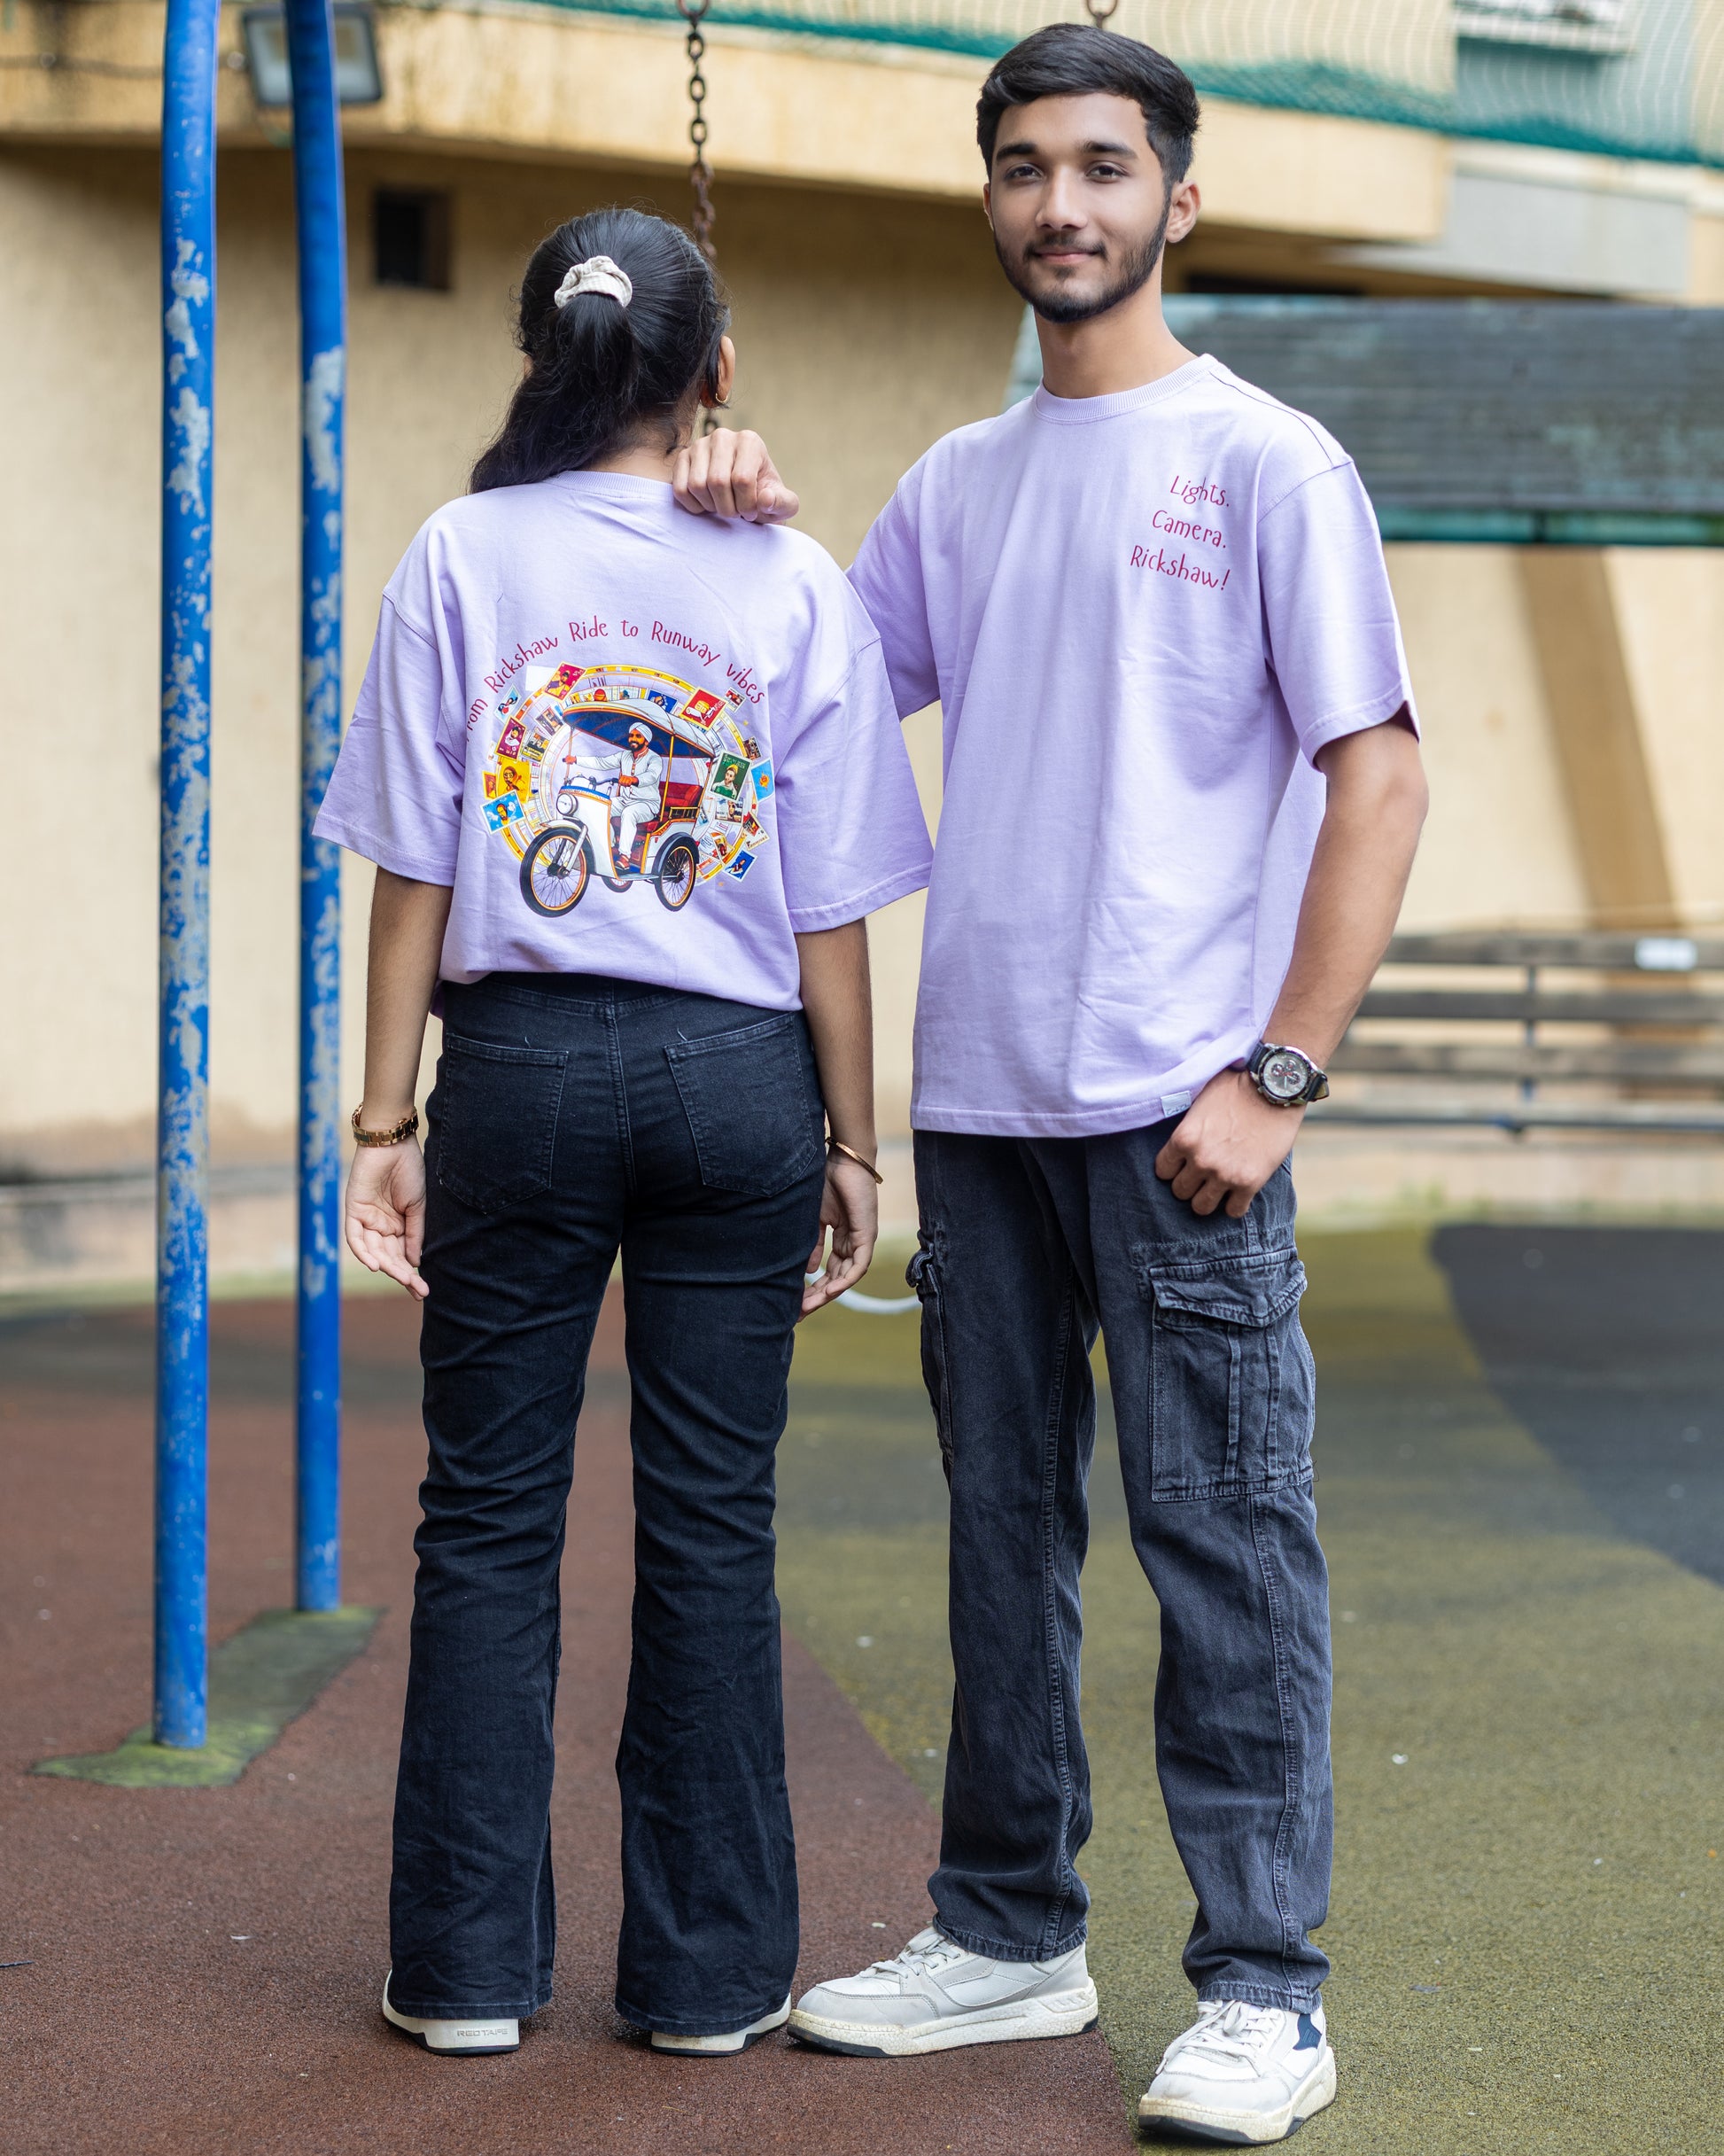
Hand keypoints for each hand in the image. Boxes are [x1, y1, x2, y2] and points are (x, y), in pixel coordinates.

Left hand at [345, 1139, 428, 1298]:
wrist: (394, 1144)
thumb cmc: (410, 1171)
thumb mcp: (419, 1207)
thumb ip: (415, 1234)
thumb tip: (414, 1263)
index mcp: (398, 1225)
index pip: (403, 1256)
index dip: (411, 1274)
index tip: (424, 1291)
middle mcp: (381, 1226)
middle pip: (389, 1257)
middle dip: (402, 1274)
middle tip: (417, 1290)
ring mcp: (366, 1219)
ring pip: (373, 1251)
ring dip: (387, 1266)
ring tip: (402, 1278)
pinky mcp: (353, 1211)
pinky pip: (354, 1238)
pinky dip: (363, 1252)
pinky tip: (376, 1265)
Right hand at [673, 429, 799, 523]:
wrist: (742, 495)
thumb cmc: (763, 498)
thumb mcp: (782, 504)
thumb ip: (783, 504)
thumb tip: (766, 499)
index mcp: (750, 441)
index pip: (742, 479)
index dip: (746, 505)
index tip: (751, 513)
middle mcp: (723, 436)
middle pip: (718, 482)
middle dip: (728, 508)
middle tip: (735, 513)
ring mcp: (700, 445)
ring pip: (697, 485)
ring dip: (710, 507)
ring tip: (722, 506)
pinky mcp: (683, 457)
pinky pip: (680, 489)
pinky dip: (693, 506)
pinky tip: (706, 505)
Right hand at [801, 1155, 878, 1317]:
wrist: (842, 1159)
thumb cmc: (828, 1182)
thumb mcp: (815, 1219)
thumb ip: (813, 1244)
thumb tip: (809, 1271)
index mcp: (843, 1239)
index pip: (830, 1272)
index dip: (814, 1289)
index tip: (795, 1303)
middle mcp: (854, 1244)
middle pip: (838, 1280)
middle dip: (818, 1297)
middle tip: (798, 1313)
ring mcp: (862, 1240)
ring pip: (847, 1277)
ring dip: (828, 1294)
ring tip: (808, 1306)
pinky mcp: (868, 1235)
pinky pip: (859, 1265)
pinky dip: (846, 1280)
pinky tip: (830, 1291)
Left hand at [1155, 1071, 1299, 1219]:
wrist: (1276, 1089)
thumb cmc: (1238, 1086)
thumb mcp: (1201, 1098)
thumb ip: (1188, 1123)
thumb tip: (1179, 1132)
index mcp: (1184, 1138)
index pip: (1162, 1171)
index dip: (1173, 1168)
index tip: (1184, 1165)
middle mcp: (1200, 1160)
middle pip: (1180, 1192)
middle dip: (1190, 1184)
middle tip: (1203, 1176)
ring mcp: (1224, 1174)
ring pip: (1201, 1207)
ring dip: (1209, 1198)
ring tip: (1218, 1188)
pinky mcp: (1250, 1183)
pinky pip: (1234, 1211)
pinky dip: (1236, 1205)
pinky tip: (1239, 1192)